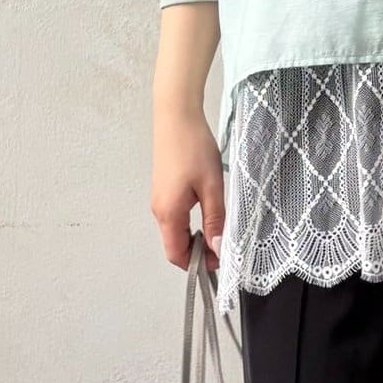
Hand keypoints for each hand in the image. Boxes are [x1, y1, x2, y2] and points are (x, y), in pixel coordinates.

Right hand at [151, 106, 223, 270]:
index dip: (197, 265)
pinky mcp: (163, 191)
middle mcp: (159, 210)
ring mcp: (159, 200)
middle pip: (175, 245)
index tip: (219, 262)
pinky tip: (208, 214)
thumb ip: (215, 220)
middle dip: (198, 253)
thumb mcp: (212, 187)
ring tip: (219, 231)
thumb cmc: (193, 149)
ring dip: (195, 238)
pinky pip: (175, 218)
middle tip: (223, 247)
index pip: (176, 254)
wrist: (176, 117)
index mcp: (168, 213)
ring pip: (176, 232)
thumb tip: (217, 249)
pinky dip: (190, 225)